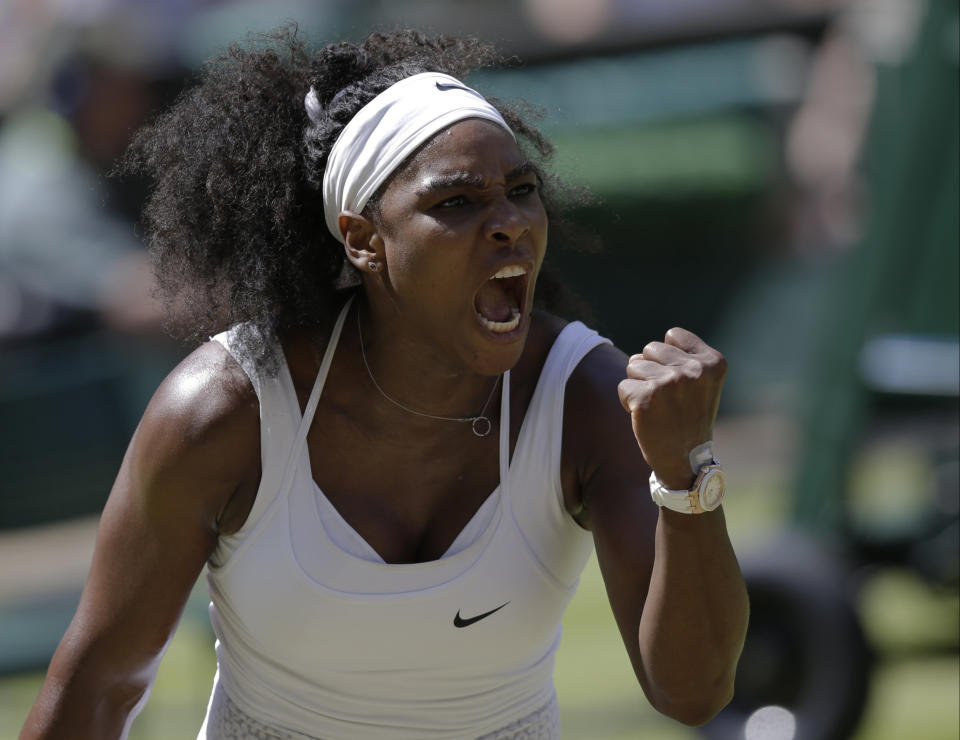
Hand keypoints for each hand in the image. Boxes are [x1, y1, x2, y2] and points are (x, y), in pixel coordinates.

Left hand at [617, 328, 726, 489]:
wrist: (686, 462)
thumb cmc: (688, 418)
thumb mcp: (698, 383)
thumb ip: (675, 359)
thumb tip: (636, 356)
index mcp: (713, 362)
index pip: (673, 335)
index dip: (668, 357)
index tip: (681, 383)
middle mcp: (694, 370)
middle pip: (650, 348)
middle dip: (651, 370)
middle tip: (667, 399)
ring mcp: (670, 382)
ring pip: (633, 365)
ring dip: (638, 385)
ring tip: (657, 407)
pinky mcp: (647, 397)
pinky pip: (623, 386)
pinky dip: (628, 401)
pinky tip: (646, 416)